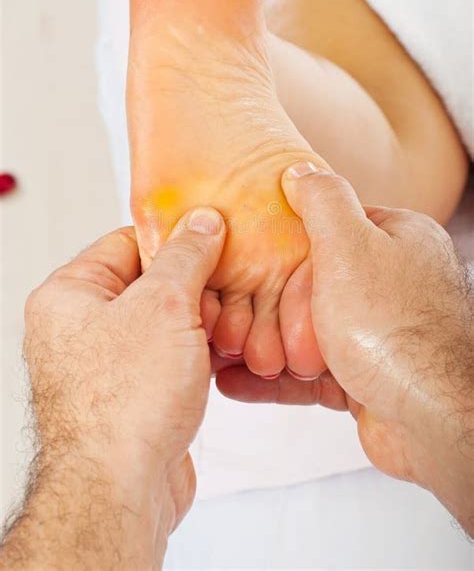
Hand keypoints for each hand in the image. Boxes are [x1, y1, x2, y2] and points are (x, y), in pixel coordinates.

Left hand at [2, 209, 224, 568]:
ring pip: (166, 321)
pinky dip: (199, 351)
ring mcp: (109, 362)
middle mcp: (83, 327)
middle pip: (151, 282)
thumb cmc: (123, 403)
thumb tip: (203, 223)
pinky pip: (172, 355)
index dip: (174, 236)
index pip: (128, 241)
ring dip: (203, 321)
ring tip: (232, 324)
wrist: (121, 488)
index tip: (213, 233)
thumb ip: (186, 256)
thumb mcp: (164, 305)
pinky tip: (228, 351)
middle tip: (229, 285)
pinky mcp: (134, 392)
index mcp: (71, 294)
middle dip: (196, 286)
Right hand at [218, 163, 473, 533]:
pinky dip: (273, 380)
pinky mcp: (366, 377)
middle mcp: (394, 285)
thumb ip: (323, 202)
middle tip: (226, 311)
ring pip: (308, 332)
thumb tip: (300, 171)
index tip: (248, 257)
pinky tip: (235, 381)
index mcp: (398, 241)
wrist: (430, 419)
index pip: (330, 230)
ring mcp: (379, 334)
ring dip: (263, 343)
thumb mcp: (349, 246)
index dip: (285, 246)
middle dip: (268, 304)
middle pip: (314, 285)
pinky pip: (310, 374)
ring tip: (219, 349)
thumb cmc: (392, 329)